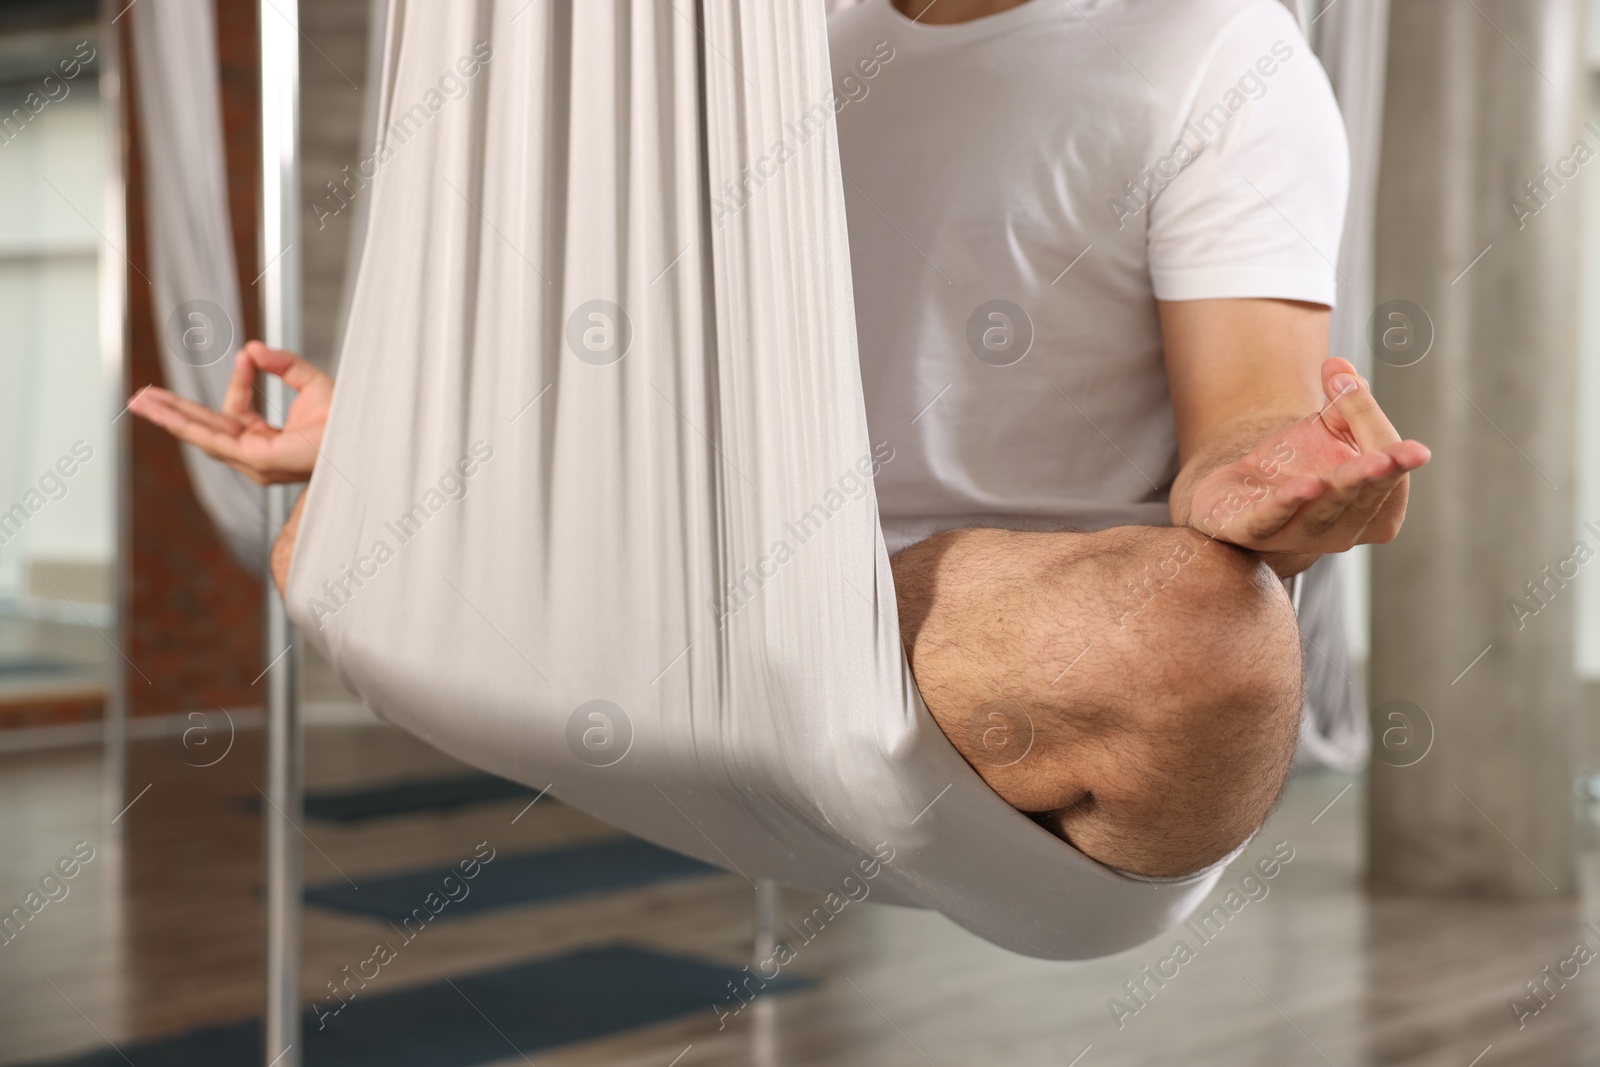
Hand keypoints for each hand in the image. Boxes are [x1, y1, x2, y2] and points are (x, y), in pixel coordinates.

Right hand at [128, 342, 332, 484]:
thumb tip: (253, 347)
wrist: (367, 436)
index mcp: (266, 440)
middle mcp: (255, 455)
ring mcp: (254, 462)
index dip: (239, 382)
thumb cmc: (347, 420)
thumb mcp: (312, 383)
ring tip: (138, 402)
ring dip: (168, 417)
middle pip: (204, 430)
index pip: (236, 412)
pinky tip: (164, 413)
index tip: (249, 356)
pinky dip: (186, 425)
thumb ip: (282, 364)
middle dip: (171, 412)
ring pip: (201, 436)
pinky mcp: (257, 461)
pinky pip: (214, 440)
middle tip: (141, 397)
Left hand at [1188, 358, 1430, 556]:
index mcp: (1377, 510)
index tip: (1413, 445)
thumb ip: (1345, 399)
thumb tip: (1338, 367)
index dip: (1393, 452)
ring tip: (1347, 471)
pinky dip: (1286, 504)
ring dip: (1336, 490)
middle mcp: (1345, 533)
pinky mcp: (1254, 532)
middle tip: (1387, 457)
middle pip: (1362, 499)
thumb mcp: (1330, 427)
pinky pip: (1271, 520)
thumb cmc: (1302, 462)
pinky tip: (1301, 485)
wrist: (1244, 491)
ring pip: (1322, 512)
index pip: (1389, 478)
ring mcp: (1301, 538)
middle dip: (1374, 477)